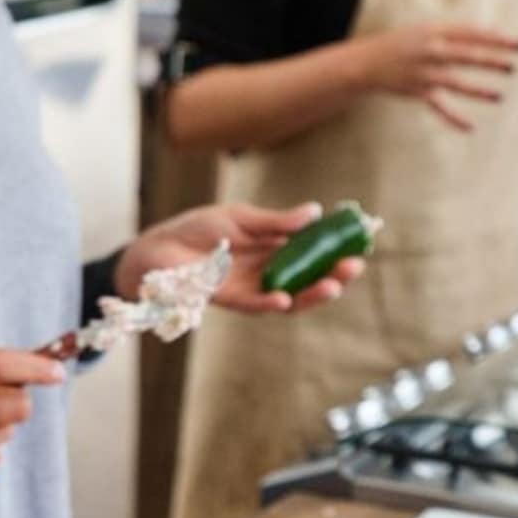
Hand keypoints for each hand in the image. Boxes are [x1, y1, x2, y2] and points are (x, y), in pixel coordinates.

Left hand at [118, 202, 365, 314]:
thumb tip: (315, 212)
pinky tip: (286, 299)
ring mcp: (249, 287)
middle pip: (306, 277)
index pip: (310, 252)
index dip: (334, 249)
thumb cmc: (197, 231)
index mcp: (272, 248)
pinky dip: (270, 303)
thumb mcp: (241, 218)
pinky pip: (253, 305)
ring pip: (288, 295)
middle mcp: (266, 271)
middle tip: (354, 266)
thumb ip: (276, 222)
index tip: (359, 242)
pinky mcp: (228, 298)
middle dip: (332, 274)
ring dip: (311, 293)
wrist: (158, 247)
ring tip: (334, 285)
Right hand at [351, 23, 517, 130]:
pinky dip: (455, 118)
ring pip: (457, 82)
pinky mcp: (417, 92)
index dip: (497, 38)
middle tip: (513, 67)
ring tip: (499, 95)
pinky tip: (471, 127)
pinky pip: (439, 107)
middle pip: (469, 56)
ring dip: (479, 90)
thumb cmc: (403, 44)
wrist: (367, 63)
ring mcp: (424, 73)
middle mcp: (431, 51)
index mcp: (436, 31)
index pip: (473, 33)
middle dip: (493, 61)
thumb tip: (489, 39)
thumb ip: (454, 35)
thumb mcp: (427, 31)